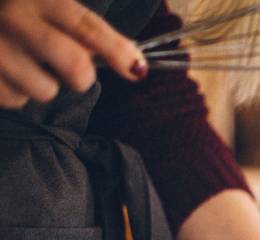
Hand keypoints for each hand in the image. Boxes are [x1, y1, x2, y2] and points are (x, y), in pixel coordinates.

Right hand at [0, 0, 144, 108]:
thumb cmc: (14, 10)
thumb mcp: (45, 4)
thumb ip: (81, 26)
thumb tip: (129, 61)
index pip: (87, 27)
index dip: (118, 50)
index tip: (137, 70)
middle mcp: (13, 17)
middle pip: (74, 66)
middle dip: (82, 76)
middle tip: (75, 71)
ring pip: (45, 90)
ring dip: (44, 84)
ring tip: (25, 63)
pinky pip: (15, 100)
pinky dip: (16, 91)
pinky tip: (5, 70)